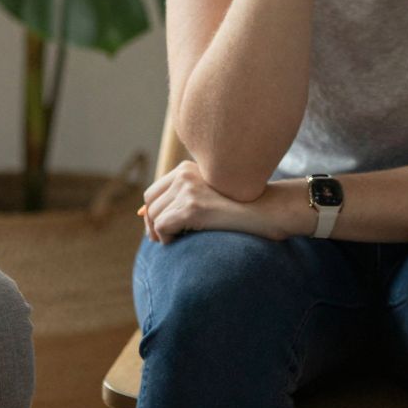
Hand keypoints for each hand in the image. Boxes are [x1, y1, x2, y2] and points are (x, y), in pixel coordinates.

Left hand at [139, 161, 307, 241]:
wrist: (265, 211)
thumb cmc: (239, 208)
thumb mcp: (207, 196)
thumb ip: (180, 198)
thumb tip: (141, 213)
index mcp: (186, 168)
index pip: (153, 191)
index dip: (154, 213)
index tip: (162, 229)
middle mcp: (184, 174)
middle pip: (150, 203)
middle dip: (153, 223)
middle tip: (166, 238)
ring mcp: (187, 190)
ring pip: (154, 216)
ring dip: (163, 233)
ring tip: (181, 238)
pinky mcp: (191, 208)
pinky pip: (162, 227)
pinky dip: (168, 239)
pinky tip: (185, 239)